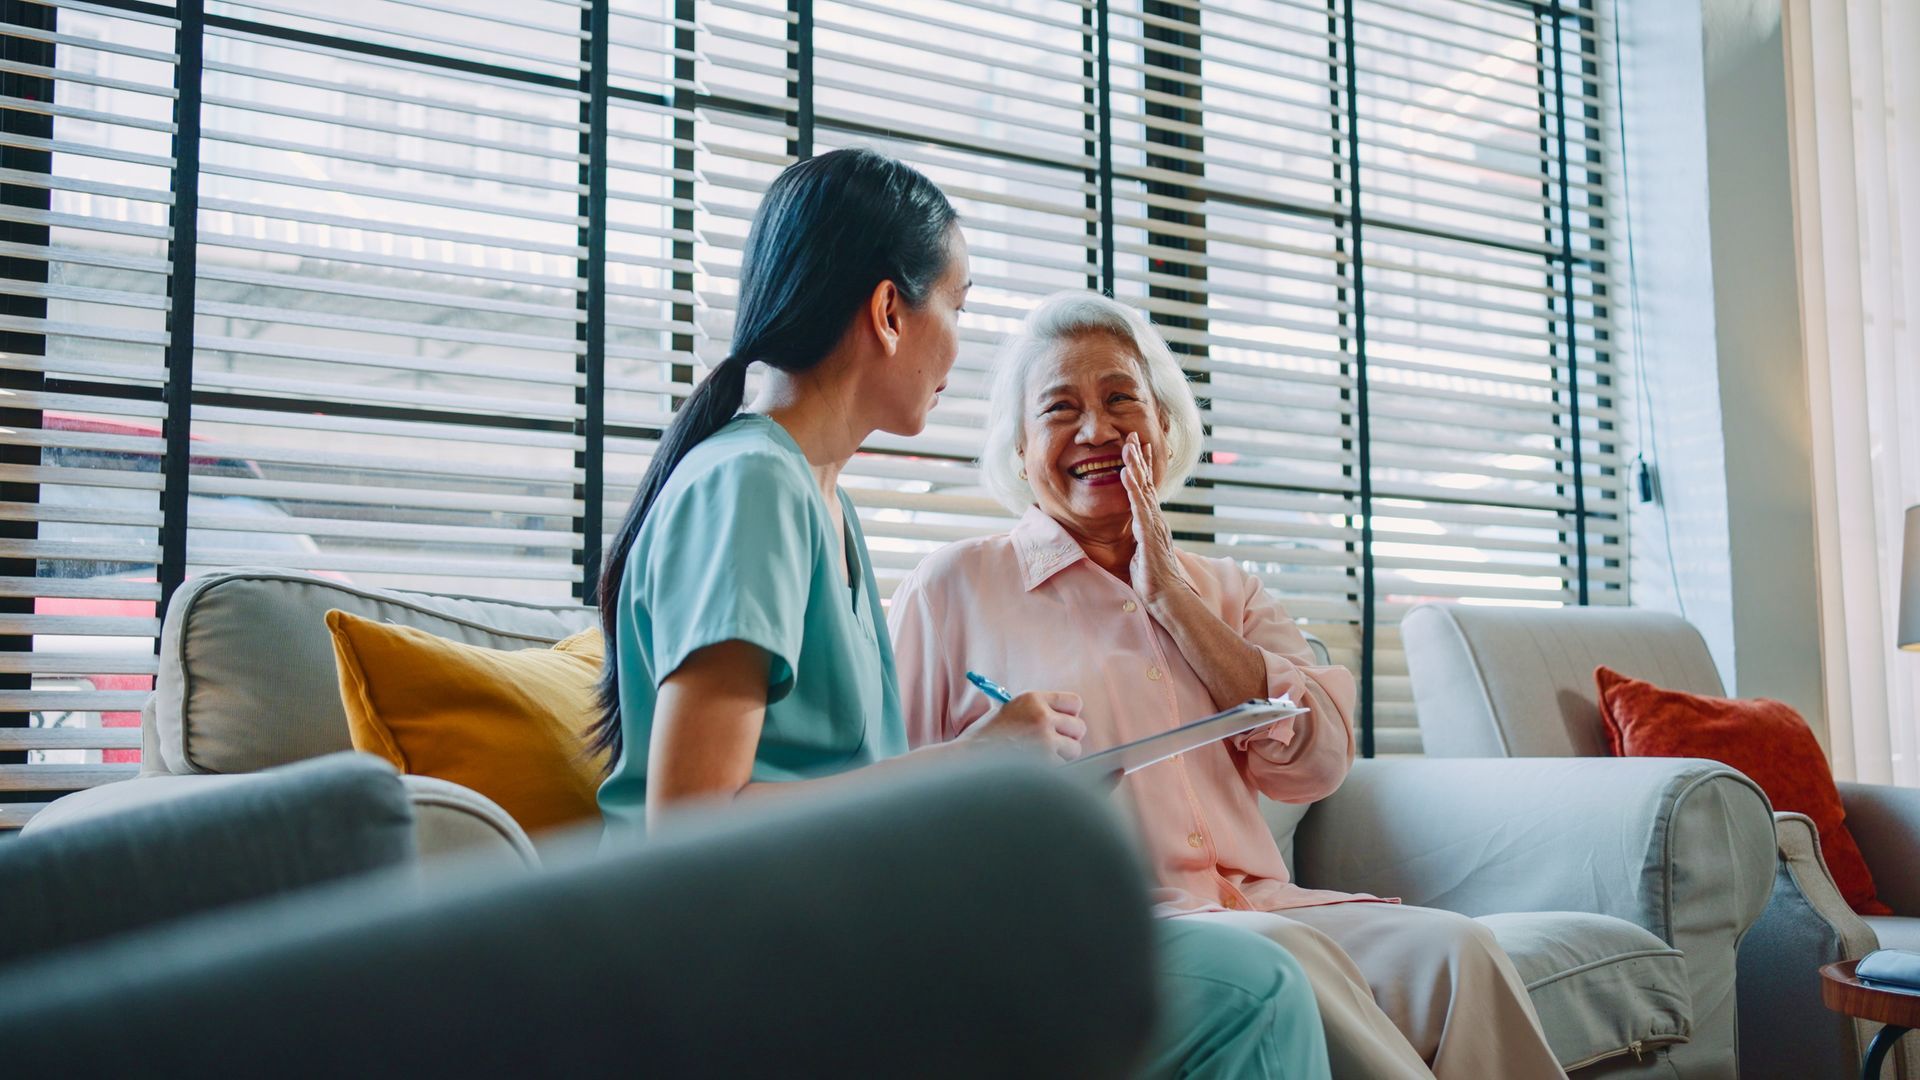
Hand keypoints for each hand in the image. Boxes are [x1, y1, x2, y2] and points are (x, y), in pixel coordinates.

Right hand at [962, 690, 1085, 762]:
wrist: (967, 758)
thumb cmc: (985, 737)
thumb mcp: (1009, 710)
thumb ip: (1035, 710)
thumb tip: (1063, 718)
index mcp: (1033, 699)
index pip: (1074, 702)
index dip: (1071, 715)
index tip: (1064, 724)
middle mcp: (1041, 715)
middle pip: (1079, 726)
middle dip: (1069, 738)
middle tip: (1054, 745)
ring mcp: (1044, 739)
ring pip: (1074, 749)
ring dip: (1062, 756)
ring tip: (1039, 758)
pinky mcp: (1044, 761)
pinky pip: (1062, 767)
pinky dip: (1052, 771)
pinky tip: (1032, 769)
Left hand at [1121, 432, 1192, 609]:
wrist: (1167, 597)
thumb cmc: (1153, 581)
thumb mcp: (1141, 555)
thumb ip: (1139, 542)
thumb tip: (1136, 539)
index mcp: (1152, 523)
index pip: (1146, 490)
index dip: (1142, 468)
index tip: (1137, 448)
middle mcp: (1156, 519)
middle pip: (1146, 482)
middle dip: (1139, 457)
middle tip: (1132, 434)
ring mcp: (1154, 525)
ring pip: (1143, 489)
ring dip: (1135, 465)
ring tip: (1127, 445)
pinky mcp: (1150, 533)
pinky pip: (1139, 506)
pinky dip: (1132, 488)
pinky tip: (1126, 472)